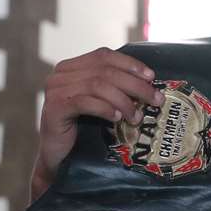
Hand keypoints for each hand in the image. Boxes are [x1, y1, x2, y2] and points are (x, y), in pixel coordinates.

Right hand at [31, 47, 162, 199]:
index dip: (130, 64)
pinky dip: (105, 108)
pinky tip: (117, 118)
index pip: (104, 55)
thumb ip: (113, 87)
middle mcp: (61, 74)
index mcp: (72, 66)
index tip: (151, 77)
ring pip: (97, 86)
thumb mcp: (98, 102)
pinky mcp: (55, 108)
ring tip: (136, 116)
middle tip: (155, 100)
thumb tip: (148, 83)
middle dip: (135, 85)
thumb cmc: (80, 128)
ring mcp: (56, 90)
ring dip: (123, 100)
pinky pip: (85, 102)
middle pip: (105, 71)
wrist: (57, 154)